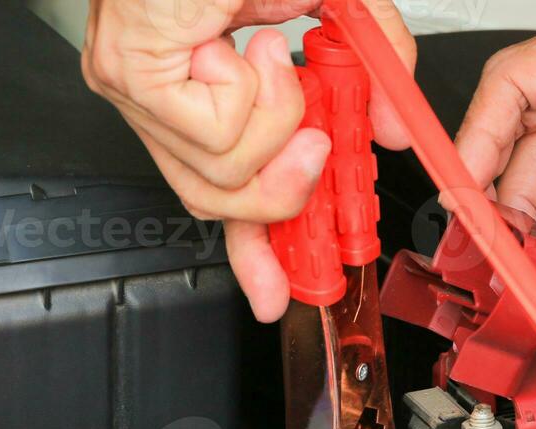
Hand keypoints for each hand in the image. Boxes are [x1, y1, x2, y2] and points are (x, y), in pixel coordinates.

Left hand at [83, 0, 415, 319]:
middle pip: (218, 201)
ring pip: (223, 177)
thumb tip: (399, 127)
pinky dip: (255, 95)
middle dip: (285, 191)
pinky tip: (247, 47)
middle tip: (320, 148)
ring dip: (276, 121)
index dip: (256, 250)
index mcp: (192, 88)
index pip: (219, 192)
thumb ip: (372, 68)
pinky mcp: (136, 75)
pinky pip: (218, 139)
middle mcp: (155, 95)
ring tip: (271, 56)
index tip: (281, 292)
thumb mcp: (336, 7)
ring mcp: (138, 88)